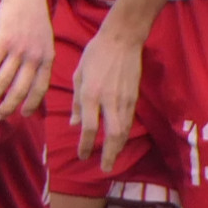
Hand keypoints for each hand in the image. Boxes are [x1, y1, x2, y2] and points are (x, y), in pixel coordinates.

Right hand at [0, 0, 53, 118]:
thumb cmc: (33, 19)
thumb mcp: (45, 41)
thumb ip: (40, 61)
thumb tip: (32, 83)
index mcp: (47, 58)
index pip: (40, 89)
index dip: (31, 104)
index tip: (23, 115)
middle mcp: (34, 57)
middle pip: (20, 91)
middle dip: (8, 107)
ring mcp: (19, 49)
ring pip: (3, 82)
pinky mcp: (3, 41)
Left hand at [70, 23, 145, 171]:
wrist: (122, 38)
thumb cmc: (95, 53)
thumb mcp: (79, 74)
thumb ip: (76, 102)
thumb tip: (73, 124)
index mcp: (90, 94)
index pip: (88, 128)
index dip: (85, 145)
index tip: (82, 156)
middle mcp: (108, 100)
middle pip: (112, 135)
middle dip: (109, 154)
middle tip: (105, 168)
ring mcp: (123, 99)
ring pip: (124, 130)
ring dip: (118, 147)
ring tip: (112, 158)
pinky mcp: (134, 96)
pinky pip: (129, 120)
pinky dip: (125, 134)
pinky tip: (120, 140)